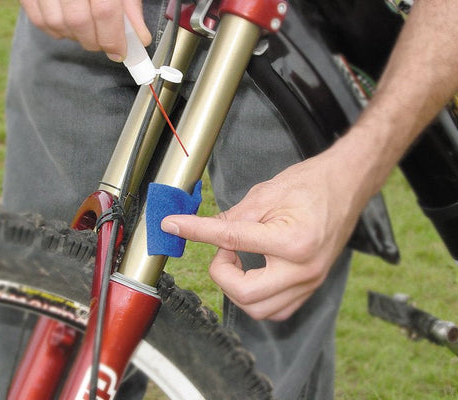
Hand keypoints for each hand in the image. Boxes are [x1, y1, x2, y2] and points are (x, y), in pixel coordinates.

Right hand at [20, 0, 150, 59]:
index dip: (113, 37)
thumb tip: (139, 37)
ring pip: (57, 24)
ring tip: (88, 31)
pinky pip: (39, 20)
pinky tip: (69, 25)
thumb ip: (130, 5)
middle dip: (95, 42)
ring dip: (76, 37)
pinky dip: (57, 31)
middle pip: (78, 21)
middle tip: (105, 43)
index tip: (120, 52)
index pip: (104, 10)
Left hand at [161, 149, 368, 320]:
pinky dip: (256, 297)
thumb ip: (233, 216)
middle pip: (246, 294)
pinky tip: (252, 273)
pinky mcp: (311, 286)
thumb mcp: (267, 193)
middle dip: (221, 274)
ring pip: (260, 309)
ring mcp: (310, 282)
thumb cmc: (312, 184)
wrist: (347, 186)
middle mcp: (304, 269)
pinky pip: (277, 308)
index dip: (196, 231)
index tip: (173, 226)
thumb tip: (204, 228)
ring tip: (237, 259)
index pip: (231, 240)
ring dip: (237, 288)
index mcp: (293, 240)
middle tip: (222, 251)